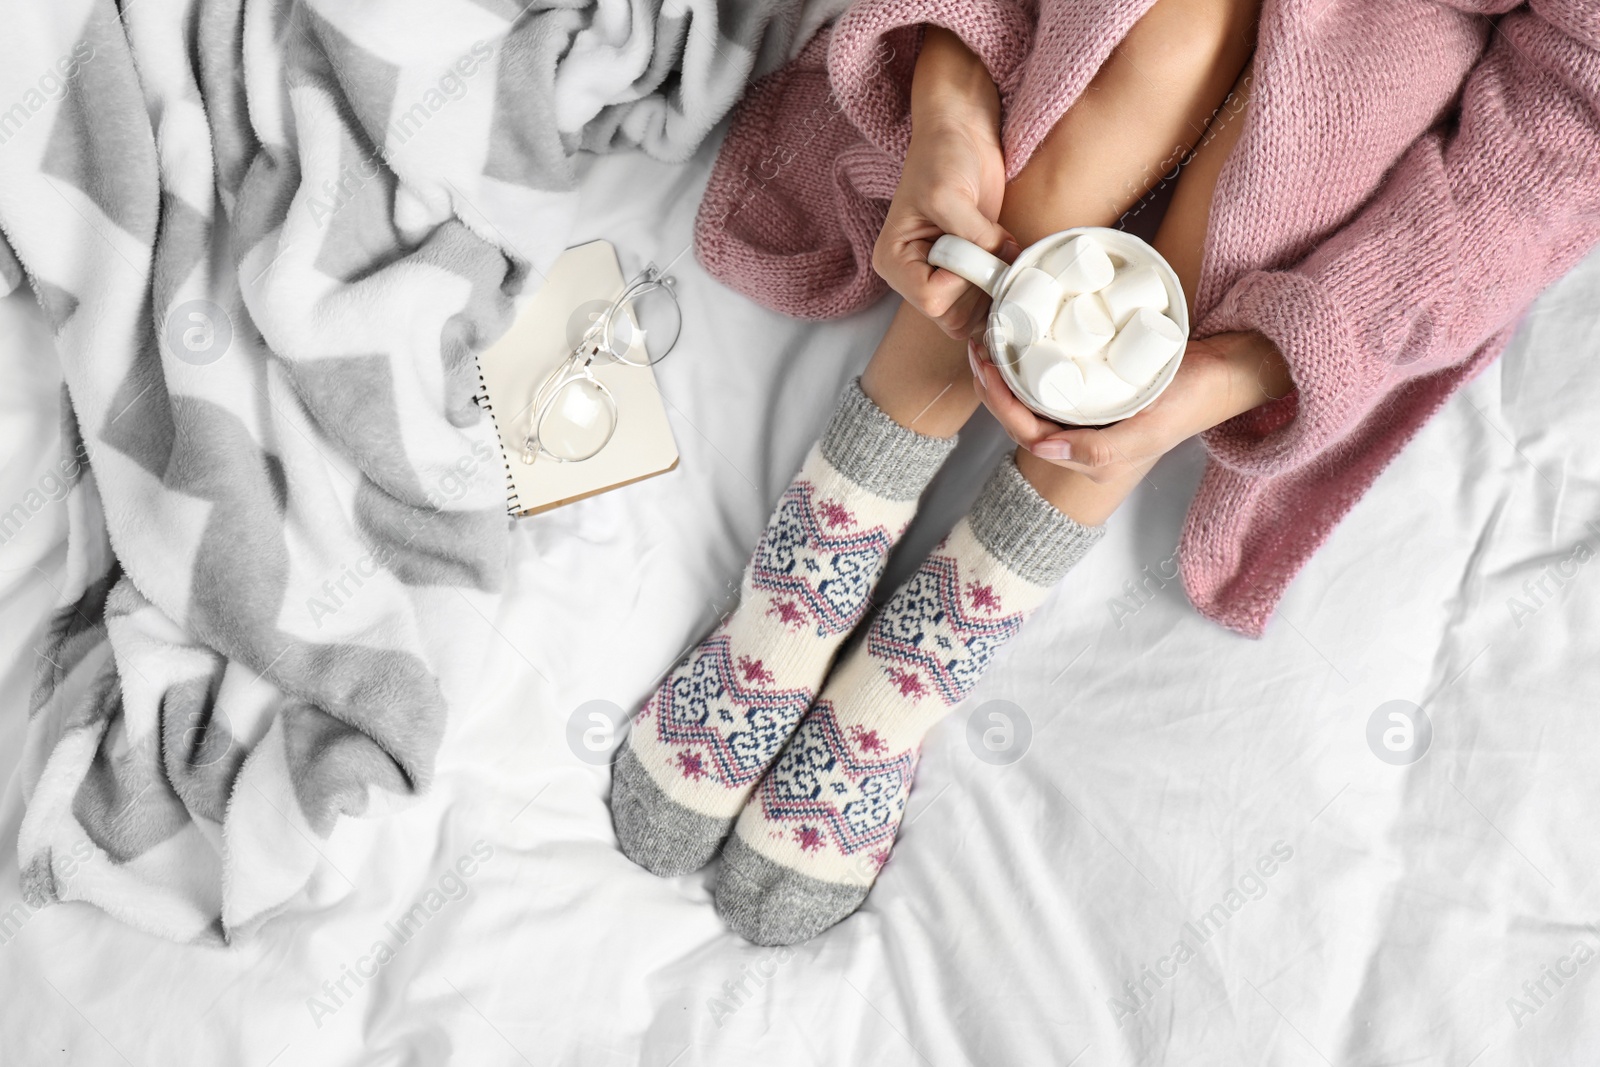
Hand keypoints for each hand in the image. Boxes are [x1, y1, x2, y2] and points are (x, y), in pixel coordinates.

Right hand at [872, 29, 1012, 339]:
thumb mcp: (949, 195)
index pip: (931, 301)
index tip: (982, 251)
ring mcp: (944, 274)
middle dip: (982, 294)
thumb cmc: (943, 154)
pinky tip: (1017, 274)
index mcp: (895, 261)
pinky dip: (1005, 295)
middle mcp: (914, 275)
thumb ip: (973, 238)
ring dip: (998, 296)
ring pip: (972, 315)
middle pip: (952, 316)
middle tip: (1003, 259)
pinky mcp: (970, 268)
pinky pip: (986, 303)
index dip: (962, 282)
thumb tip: (1004, 268)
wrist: (963, 129)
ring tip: (1013, 262)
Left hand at [970, 330, 1293, 482]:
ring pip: (1033, 401)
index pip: (1025, 432)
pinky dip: (1032, 364)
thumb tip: (1045, 448)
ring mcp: (1092, 416)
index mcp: (1091, 457)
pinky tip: (1023, 340)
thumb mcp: (1149, 426)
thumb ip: (1101, 448)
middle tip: (979, 344)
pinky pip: (1054, 383)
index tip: (986, 361)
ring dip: (1008, 373)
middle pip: (1021, 417)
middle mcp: (1085, 440)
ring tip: (992, 340)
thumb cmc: (1193, 398)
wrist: (1230, 371)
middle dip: (993, 385)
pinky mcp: (1100, 392)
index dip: (998, 401)